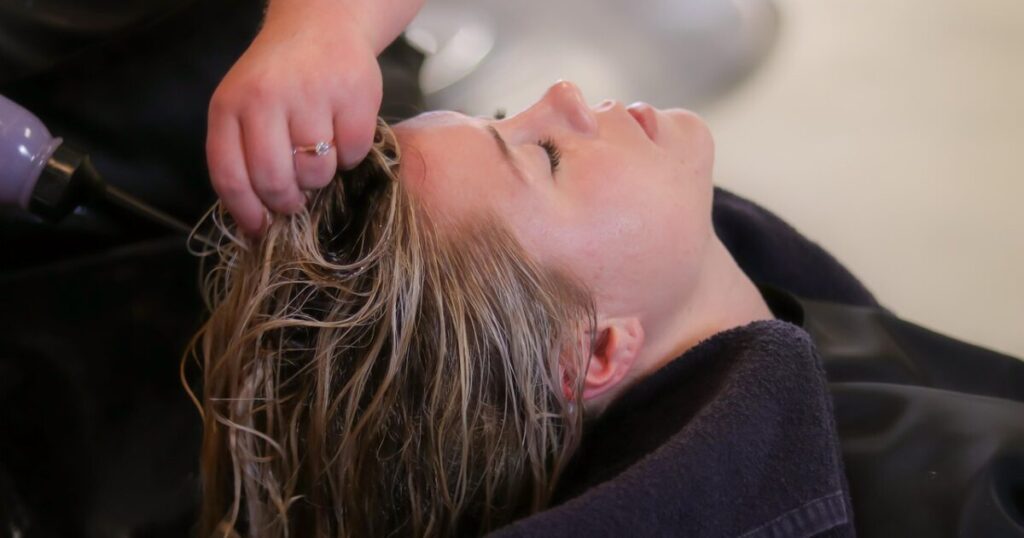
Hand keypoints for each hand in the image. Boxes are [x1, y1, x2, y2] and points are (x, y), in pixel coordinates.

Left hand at [206, 10, 382, 236]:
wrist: (320, 26)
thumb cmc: (279, 80)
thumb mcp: (243, 109)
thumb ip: (242, 157)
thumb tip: (255, 224)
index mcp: (229, 106)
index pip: (230, 176)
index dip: (246, 212)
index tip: (260, 229)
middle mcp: (265, 97)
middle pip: (275, 181)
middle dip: (288, 201)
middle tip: (297, 198)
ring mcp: (311, 94)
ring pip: (317, 172)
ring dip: (321, 176)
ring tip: (319, 153)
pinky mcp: (354, 94)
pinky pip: (354, 153)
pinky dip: (351, 155)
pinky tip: (343, 134)